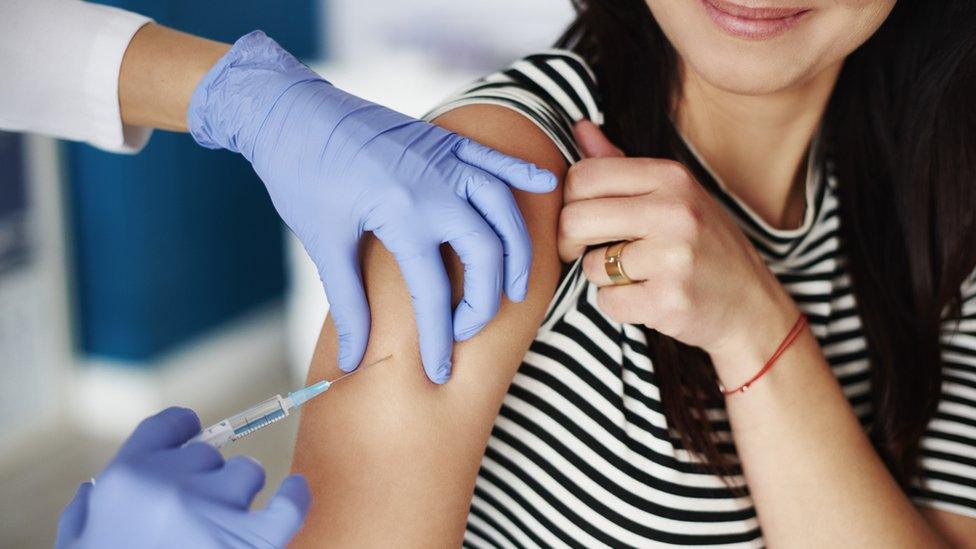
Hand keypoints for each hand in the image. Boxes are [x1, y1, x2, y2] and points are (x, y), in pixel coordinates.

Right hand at [56, 407, 309, 548]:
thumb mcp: (75, 547)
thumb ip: (84, 514)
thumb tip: (94, 490)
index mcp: (126, 480)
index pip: (166, 427)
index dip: (181, 430)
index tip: (190, 436)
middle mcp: (173, 486)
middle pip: (207, 454)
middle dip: (204, 478)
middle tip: (193, 513)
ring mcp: (217, 513)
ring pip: (246, 474)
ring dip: (238, 493)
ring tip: (223, 523)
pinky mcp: (254, 544)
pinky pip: (289, 506)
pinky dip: (295, 496)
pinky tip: (294, 490)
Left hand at [188, 32, 555, 382]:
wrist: (290, 109)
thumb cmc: (301, 173)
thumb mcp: (323, 241)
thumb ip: (348, 302)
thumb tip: (354, 360)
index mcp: (403, 213)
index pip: (434, 292)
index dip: (438, 338)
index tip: (439, 371)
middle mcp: (436, 185)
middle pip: (486, 253)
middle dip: (487, 300)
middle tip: (470, 329)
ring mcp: (445, 159)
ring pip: (503, 209)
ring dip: (517, 250)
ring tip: (518, 286)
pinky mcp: (444, 141)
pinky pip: (495, 159)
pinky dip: (522, 174)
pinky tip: (546, 186)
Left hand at [558, 121, 798, 383]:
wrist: (750, 304)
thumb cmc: (703, 245)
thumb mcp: (673, 194)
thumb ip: (619, 163)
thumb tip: (578, 126)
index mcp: (671, 176)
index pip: (584, 175)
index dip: (568, 201)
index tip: (581, 219)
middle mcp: (674, 211)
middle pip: (576, 219)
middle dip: (570, 241)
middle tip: (585, 252)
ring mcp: (674, 257)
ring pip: (592, 266)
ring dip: (603, 277)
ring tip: (638, 274)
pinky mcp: (669, 300)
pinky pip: (608, 302)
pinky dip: (619, 305)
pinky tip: (648, 297)